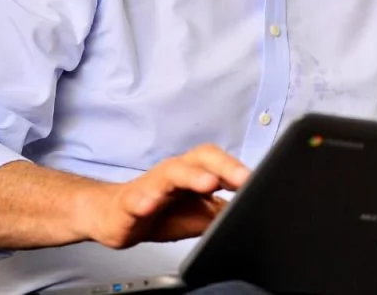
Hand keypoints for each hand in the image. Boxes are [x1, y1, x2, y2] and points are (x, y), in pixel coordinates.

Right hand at [79, 144, 249, 248]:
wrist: (117, 218)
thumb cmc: (162, 211)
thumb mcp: (201, 216)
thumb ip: (224, 212)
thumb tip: (253, 213)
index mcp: (195, 172)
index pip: (219, 161)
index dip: (238, 169)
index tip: (258, 180)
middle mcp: (176, 172)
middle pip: (200, 158)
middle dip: (223, 166)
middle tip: (242, 179)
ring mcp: (152, 184)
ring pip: (172, 173)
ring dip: (191, 177)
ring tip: (208, 184)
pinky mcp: (130, 202)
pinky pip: (136, 199)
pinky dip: (143, 201)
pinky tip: (150, 205)